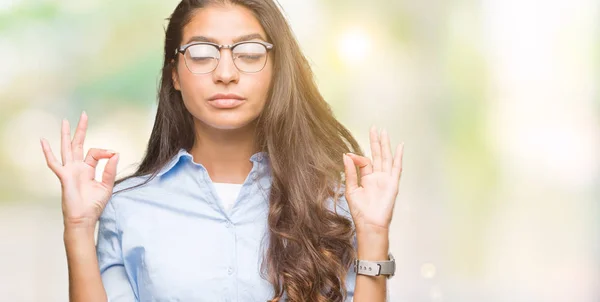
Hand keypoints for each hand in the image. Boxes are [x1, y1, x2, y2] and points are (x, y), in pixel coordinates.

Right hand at [40, 111, 119, 229]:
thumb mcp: (107, 185)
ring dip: (66, 135)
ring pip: (66, 149)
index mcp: (88, 169)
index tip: (114, 154)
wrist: (84, 218)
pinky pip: (54, 163)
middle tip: (83, 115)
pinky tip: (43, 141)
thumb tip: (116, 154)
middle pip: (78, 144)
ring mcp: (70, 171)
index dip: (105, 151)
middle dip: (81, 130)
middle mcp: (78, 167)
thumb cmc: (94, 205)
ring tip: (65, 121)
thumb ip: (110, 170)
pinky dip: (48, 152)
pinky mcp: (64, 176)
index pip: (95, 152)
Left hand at [342, 126, 403, 234]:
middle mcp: (377, 177)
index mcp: (367, 178)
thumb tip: (346, 155)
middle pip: (377, 155)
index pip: (364, 161)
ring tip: (384, 132)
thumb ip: (350, 172)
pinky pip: (397, 168)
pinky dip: (399, 157)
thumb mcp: (351, 190)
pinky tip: (400, 146)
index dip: (357, 157)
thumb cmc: (360, 211)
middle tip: (374, 127)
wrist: (370, 224)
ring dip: (385, 145)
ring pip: (386, 158)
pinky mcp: (393, 183)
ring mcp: (386, 179)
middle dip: (376, 141)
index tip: (349, 156)